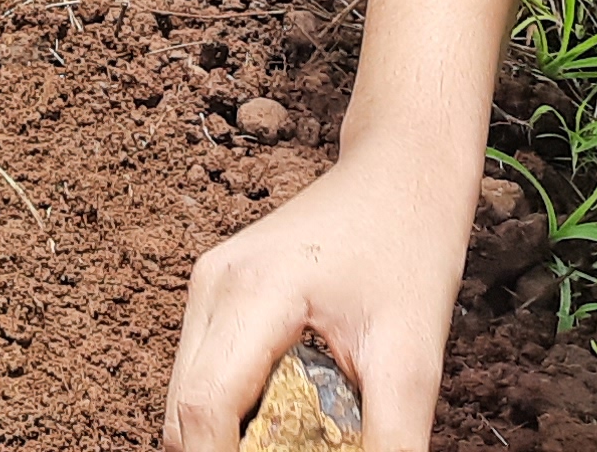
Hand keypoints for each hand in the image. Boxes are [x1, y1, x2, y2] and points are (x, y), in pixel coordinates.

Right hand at [164, 161, 455, 450]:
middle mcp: (212, 286)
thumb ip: (390, 444)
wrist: (402, 172)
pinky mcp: (217, 291)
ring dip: (226, 440)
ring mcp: (208, 285)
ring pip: (187, 398)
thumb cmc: (410, 248)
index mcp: (251, 292)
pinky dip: (232, 415)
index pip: (203, 411)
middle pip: (182, 413)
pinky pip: (204, 375)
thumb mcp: (414, 360)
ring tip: (292, 444)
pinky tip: (284, 426)